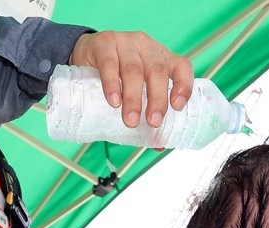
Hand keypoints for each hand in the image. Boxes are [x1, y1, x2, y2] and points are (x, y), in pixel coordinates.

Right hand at [68, 31, 193, 127]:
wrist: (84, 55)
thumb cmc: (116, 75)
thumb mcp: (135, 91)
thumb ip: (145, 113)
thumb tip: (158, 144)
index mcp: (161, 57)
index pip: (181, 67)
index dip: (184, 86)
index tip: (178, 107)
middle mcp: (147, 47)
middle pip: (157, 71)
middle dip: (157, 99)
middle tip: (153, 123)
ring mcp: (125, 43)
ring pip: (134, 70)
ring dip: (133, 98)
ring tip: (130, 120)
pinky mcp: (104, 44)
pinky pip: (109, 63)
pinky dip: (112, 84)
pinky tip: (114, 100)